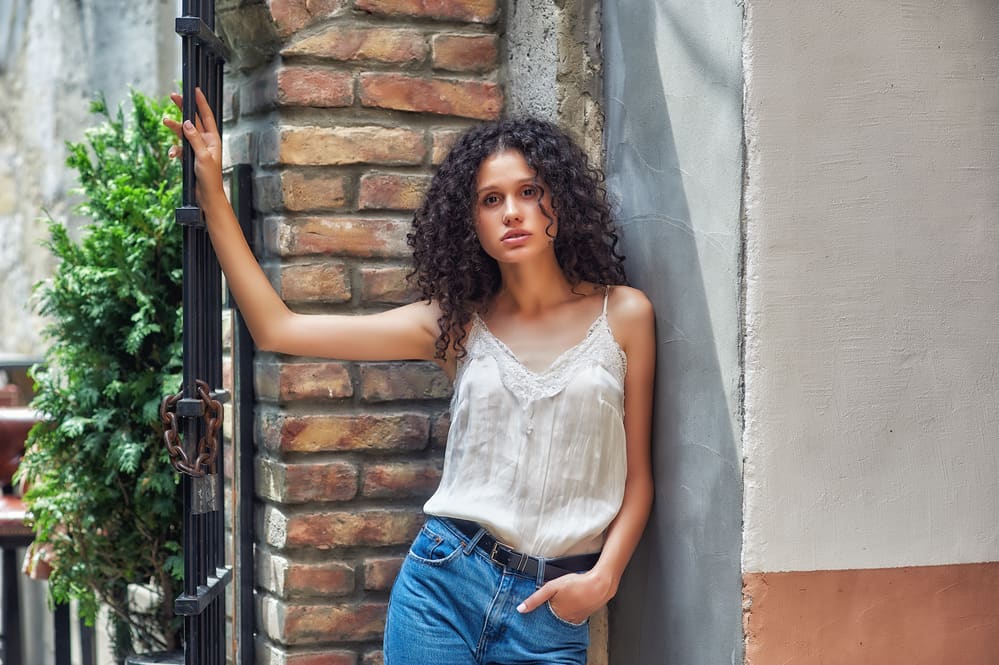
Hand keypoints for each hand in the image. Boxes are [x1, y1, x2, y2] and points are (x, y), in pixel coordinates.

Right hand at [162, 87, 223, 204]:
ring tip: (164, 121)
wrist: (207, 195)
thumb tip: (186, 122)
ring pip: (183, 133)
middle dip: (183, 108)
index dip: (201, 102)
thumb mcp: (203, 156)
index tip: (196, 90)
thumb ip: (194, 138)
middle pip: (193, 120)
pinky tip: (172, 155)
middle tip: (173, 96)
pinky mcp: (190, 156)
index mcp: (213, 139)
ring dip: (174, 128)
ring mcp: (197, 148)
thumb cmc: (210, 178)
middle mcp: (206, 141)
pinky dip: (174, 150)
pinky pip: (179, 147)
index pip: (206, 116)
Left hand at [516, 568, 615, 624]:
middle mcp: (565, 621)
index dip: (538, 614)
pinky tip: (572, 603)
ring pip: (562, 619)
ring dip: (560, 613)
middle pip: (552, 619)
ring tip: (563, 602)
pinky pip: (573, 617)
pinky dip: (570, 612)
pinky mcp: (584, 616)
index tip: (535, 611)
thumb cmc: (577, 584)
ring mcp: (575, 620)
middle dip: (548, 615)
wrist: (600, 584)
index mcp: (556, 615)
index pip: (542, 619)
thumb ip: (536, 598)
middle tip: (552, 603)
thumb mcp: (552, 587)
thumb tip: (520, 609)